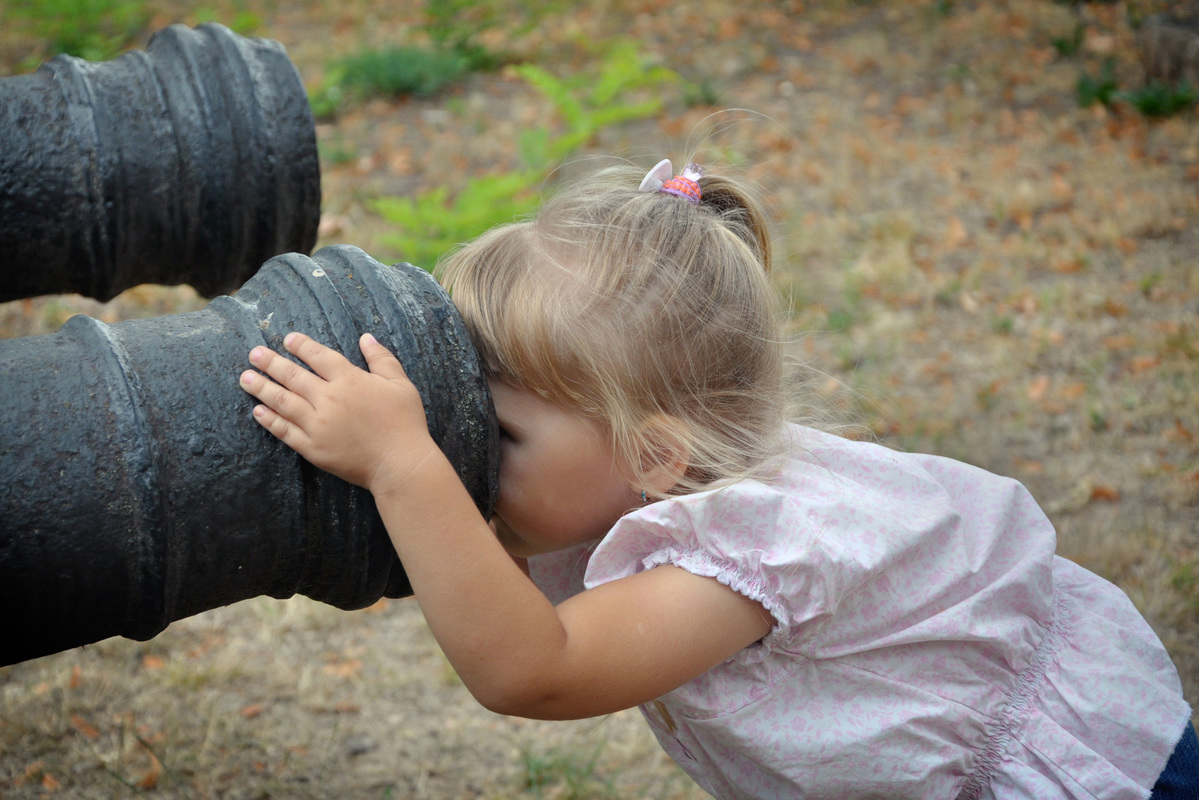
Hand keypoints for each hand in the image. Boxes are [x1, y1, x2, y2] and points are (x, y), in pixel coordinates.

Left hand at [239, 331, 441, 494]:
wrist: (400, 463)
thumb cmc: (405, 422)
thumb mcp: (400, 384)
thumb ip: (381, 359)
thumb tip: (365, 338)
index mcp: (349, 380)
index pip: (318, 356)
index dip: (301, 346)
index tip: (287, 340)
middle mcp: (328, 399)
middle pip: (292, 375)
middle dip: (270, 362)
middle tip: (253, 353)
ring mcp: (317, 424)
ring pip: (282, 401)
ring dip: (261, 387)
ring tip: (245, 377)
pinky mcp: (312, 448)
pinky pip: (285, 431)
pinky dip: (269, 420)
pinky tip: (257, 411)